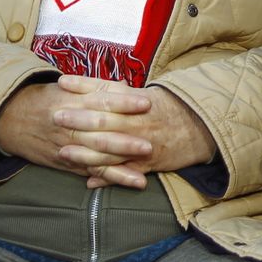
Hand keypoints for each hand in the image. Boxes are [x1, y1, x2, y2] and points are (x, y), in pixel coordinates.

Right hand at [0, 78, 153, 183]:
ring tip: (147, 159)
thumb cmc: (47, 99)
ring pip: (98, 155)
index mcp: (73, 102)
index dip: (125, 102)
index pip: (102, 101)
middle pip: (101, 132)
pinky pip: (94, 170)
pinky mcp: (68, 162)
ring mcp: (69, 146)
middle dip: (126, 138)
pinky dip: (115, 177)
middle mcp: (71, 125)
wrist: (11, 119)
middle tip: (151, 140)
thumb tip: (126, 86)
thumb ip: (97, 87)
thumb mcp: (68, 88)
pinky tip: (136, 180)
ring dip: (123, 160)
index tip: (147, 102)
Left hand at [52, 76, 218, 188]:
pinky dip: (105, 177)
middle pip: (103, 119)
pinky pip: (123, 172)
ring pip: (108, 149)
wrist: (206, 128)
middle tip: (56, 116)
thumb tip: (102, 89)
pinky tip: (87, 180)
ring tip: (62, 152)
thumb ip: (127, 93)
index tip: (61, 81)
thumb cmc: (176, 109)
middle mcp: (138, 121)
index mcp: (139, 100)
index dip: (83, 85)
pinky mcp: (149, 163)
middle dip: (77, 118)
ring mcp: (142, 143)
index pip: (106, 90)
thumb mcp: (154, 94)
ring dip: (84, 152)